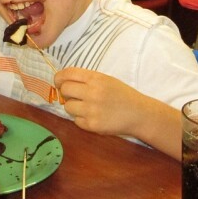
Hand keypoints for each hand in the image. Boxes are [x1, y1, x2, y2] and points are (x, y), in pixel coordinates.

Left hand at [55, 67, 181, 159]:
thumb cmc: (122, 95)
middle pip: (65, 89)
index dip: (59, 77)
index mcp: (96, 78)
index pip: (68, 73)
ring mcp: (92, 110)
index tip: (58, 82)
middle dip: (65, 92)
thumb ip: (87, 79)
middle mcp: (92, 93)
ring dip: (73, 107)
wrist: (139, 113)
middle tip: (72, 96)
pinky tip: (93, 116)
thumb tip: (63, 82)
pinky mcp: (93, 125)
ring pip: (68, 107)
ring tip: (85, 107)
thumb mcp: (106, 79)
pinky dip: (81, 119)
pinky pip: (76, 121)